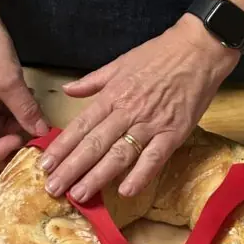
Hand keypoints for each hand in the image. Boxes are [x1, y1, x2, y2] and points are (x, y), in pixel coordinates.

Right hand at [0, 10, 48, 167]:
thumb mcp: (9, 82)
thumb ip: (25, 111)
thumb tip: (42, 133)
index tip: (20, 140)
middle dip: (11, 142)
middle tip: (34, 135)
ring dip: (17, 126)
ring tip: (35, 114)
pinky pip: (2, 115)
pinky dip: (17, 113)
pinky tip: (29, 102)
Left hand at [41, 15, 238, 200]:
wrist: (198, 49)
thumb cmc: (159, 54)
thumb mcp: (120, 62)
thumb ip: (93, 81)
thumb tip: (67, 90)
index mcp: (113, 95)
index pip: (81, 125)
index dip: (62, 146)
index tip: (45, 164)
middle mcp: (128, 111)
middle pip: (94, 144)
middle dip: (71, 168)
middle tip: (53, 188)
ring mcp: (151, 123)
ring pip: (119, 154)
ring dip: (97, 176)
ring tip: (79, 194)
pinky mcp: (174, 132)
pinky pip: (154, 157)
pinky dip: (140, 175)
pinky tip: (125, 191)